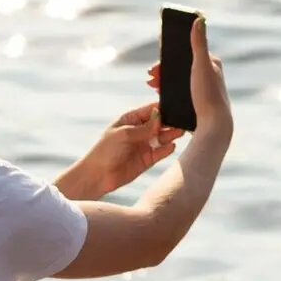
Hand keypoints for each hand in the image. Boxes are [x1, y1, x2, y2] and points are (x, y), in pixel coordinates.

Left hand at [68, 103, 184, 198]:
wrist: (98, 175)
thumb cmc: (105, 150)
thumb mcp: (124, 134)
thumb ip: (144, 127)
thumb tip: (160, 116)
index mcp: (131, 119)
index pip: (150, 109)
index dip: (162, 108)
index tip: (175, 106)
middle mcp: (139, 131)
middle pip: (159, 123)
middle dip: (170, 121)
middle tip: (182, 120)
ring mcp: (144, 145)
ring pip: (162, 137)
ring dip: (171, 134)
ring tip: (180, 132)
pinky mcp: (147, 159)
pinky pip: (160, 152)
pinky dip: (167, 149)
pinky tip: (171, 146)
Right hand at [145, 17, 229, 128]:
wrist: (214, 125)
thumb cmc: (207, 94)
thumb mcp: (200, 65)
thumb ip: (199, 42)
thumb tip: (199, 18)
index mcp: (212, 62)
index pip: (186, 52)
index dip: (169, 55)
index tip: (155, 63)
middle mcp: (210, 74)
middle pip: (181, 66)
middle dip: (163, 69)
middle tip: (150, 75)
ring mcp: (205, 89)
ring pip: (179, 80)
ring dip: (163, 80)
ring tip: (152, 84)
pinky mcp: (200, 102)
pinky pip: (181, 92)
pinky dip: (168, 91)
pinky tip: (160, 95)